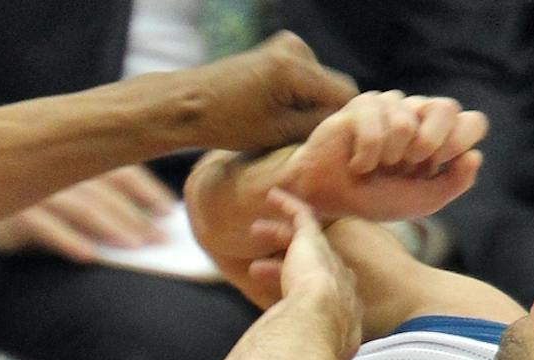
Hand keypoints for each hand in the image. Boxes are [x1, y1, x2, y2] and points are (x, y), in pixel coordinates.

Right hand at [0, 165, 177, 262]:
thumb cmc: (25, 204)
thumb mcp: (60, 199)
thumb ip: (93, 206)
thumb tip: (140, 233)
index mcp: (74, 160)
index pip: (120, 168)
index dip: (147, 189)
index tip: (170, 212)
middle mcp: (56, 167)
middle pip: (105, 189)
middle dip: (136, 215)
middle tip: (160, 240)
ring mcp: (32, 187)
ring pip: (79, 204)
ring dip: (109, 226)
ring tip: (134, 247)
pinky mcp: (10, 210)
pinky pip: (43, 224)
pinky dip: (66, 239)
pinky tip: (88, 255)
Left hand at [189, 32, 358, 154]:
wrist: (188, 102)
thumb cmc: (226, 124)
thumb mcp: (276, 132)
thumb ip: (315, 125)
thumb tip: (345, 122)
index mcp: (294, 67)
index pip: (344, 93)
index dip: (341, 120)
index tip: (330, 142)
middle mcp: (295, 47)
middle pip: (332, 86)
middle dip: (323, 111)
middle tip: (300, 136)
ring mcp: (287, 44)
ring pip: (319, 82)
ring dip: (309, 104)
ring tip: (281, 123)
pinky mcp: (279, 48)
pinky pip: (304, 76)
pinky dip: (297, 94)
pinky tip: (274, 108)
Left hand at [250, 192, 361, 350]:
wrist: (322, 324)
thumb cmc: (322, 349)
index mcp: (346, 311)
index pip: (333, 298)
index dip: (319, 295)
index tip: (303, 299)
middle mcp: (342, 281)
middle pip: (321, 265)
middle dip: (301, 262)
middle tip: (286, 263)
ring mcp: (329, 258)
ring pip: (305, 240)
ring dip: (281, 234)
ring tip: (257, 230)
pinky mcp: (312, 241)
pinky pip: (301, 216)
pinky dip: (288, 205)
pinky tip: (274, 195)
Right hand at [277, 91, 485, 221]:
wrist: (328, 198)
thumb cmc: (374, 197)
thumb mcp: (420, 201)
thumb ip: (453, 184)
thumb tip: (475, 156)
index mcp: (440, 134)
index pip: (472, 122)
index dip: (458, 142)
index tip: (436, 164)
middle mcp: (418, 113)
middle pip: (446, 108)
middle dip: (428, 144)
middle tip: (406, 165)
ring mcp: (391, 105)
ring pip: (405, 124)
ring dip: (387, 158)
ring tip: (374, 167)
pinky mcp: (363, 105)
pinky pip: (375, 129)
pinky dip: (366, 157)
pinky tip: (357, 164)